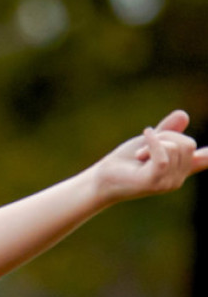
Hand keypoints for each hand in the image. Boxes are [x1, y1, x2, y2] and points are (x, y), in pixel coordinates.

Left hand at [90, 110, 207, 204]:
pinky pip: (164, 155)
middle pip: (188, 142)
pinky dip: (153, 142)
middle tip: (143, 147)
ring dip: (154, 142)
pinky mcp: (155, 182)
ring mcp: (169, 182)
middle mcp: (179, 177)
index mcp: (181, 168)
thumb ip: (169, 130)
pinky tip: (143, 138)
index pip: (207, 159)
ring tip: (138, 154)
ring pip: (176, 146)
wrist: (100, 181)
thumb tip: (184, 113)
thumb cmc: (123, 163)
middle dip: (165, 136)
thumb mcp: (149, 141)